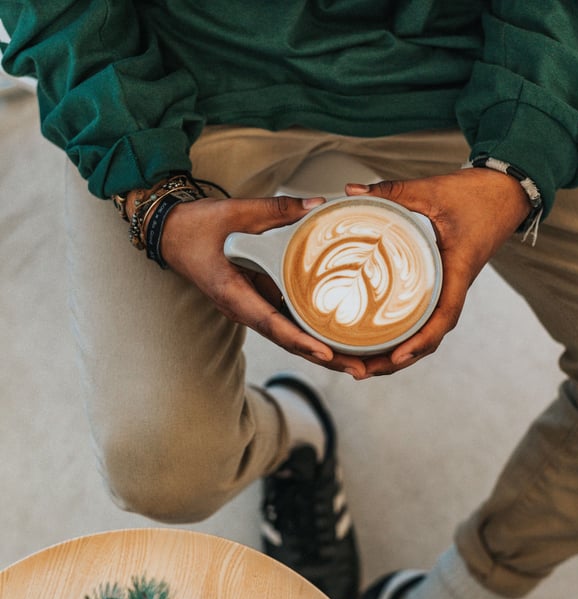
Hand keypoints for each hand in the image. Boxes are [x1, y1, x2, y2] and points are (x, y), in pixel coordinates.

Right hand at [160, 195, 367, 376]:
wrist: (171, 234)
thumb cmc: (196, 226)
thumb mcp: (235, 212)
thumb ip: (277, 210)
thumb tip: (318, 205)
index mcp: (233, 294)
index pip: (270, 323)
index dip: (299, 340)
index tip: (326, 353)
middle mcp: (244, 308)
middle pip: (287, 340)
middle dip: (322, 357)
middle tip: (359, 368)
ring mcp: (251, 307)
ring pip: (288, 334)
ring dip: (320, 349)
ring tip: (356, 360)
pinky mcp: (257, 300)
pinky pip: (286, 319)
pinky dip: (310, 331)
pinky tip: (337, 334)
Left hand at [345, 168, 529, 376]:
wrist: (505, 192)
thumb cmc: (475, 194)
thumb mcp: (432, 190)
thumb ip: (392, 190)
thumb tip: (349, 192)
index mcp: (458, 270)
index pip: (444, 316)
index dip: (421, 341)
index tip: (396, 357)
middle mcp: (454, 287)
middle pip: (430, 338)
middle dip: (397, 361)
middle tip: (359, 371)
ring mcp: (448, 289)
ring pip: (426, 333)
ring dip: (398, 354)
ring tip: (362, 366)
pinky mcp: (442, 285)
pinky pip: (424, 318)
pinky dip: (404, 335)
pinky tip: (377, 341)